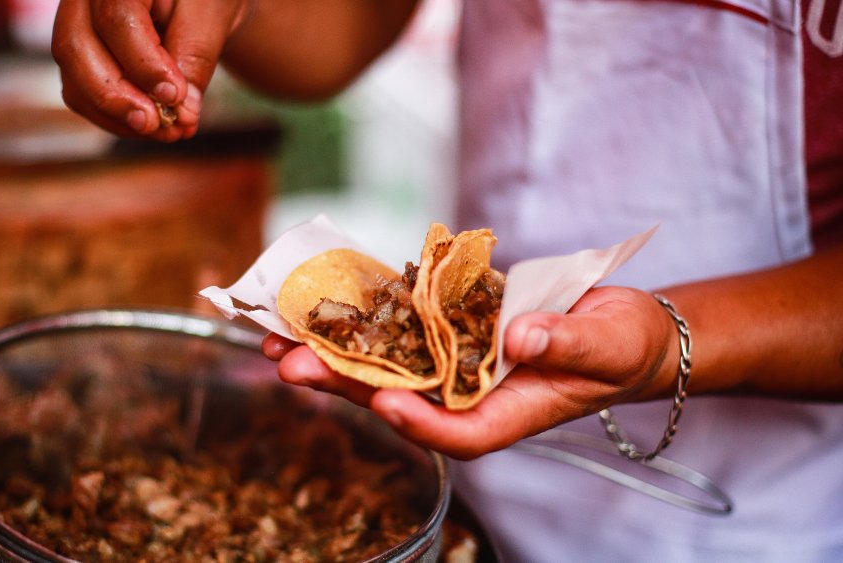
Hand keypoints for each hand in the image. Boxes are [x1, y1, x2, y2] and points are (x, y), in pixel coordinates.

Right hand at [52, 0, 254, 140]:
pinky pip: (80, 94)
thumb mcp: (210, 16)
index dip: (144, 64)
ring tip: (164, 131)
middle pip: (75, 49)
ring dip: (117, 116)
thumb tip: (182, 114)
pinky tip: (149, 126)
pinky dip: (113, 118)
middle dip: (117, 97)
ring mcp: (73, 27)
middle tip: (158, 124)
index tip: (175, 96)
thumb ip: (195, 57)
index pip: (117, 20)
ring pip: (73, 78)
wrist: (193, 1)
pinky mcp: (79, 58)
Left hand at [263, 286, 678, 459]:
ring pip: (386, 364)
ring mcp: (453, 363)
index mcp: (508, 412)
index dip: (420, 423)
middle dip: (345, 383)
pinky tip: (323, 303)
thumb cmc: (623, 346)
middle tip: (290, 365)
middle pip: (400, 397)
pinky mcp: (447, 330)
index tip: (386, 404)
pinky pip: (399, 327)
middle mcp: (469, 394)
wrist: (616, 326)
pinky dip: (363, 316)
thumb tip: (522, 337)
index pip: (458, 433)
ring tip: (279, 340)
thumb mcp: (607, 344)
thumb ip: (566, 344)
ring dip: (334, 352)